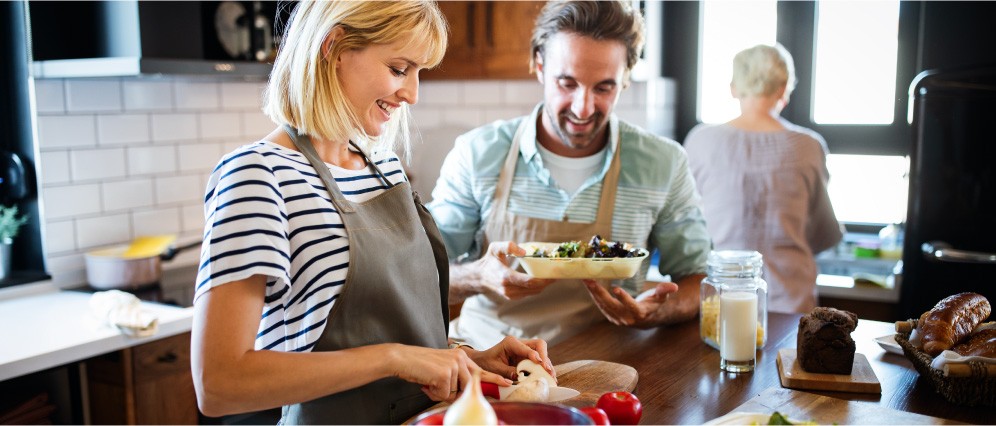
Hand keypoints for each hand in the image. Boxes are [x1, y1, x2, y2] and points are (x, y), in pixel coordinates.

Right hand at [388, 345, 508, 401]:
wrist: (403, 358)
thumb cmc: (420, 367)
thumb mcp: (442, 370)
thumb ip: (455, 380)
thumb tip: (461, 396)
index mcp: (460, 356)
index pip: (480, 370)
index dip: (494, 378)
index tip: (506, 382)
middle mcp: (460, 359)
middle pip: (468, 386)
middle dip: (454, 393)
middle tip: (436, 385)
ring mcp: (454, 365)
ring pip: (455, 392)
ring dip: (441, 392)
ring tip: (429, 381)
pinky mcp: (445, 373)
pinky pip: (444, 393)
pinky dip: (434, 392)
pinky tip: (426, 381)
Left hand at [467, 336, 554, 381]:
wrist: (482, 361)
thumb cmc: (486, 362)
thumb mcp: (495, 368)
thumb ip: (507, 371)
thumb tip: (521, 377)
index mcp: (510, 343)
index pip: (527, 347)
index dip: (535, 355)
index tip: (541, 363)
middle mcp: (520, 344)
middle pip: (539, 346)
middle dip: (545, 358)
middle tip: (549, 371)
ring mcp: (525, 350)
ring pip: (541, 353)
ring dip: (547, 365)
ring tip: (552, 377)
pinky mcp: (527, 357)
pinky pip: (539, 360)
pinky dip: (543, 368)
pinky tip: (548, 377)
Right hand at [473, 242, 555, 299]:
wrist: (479, 277)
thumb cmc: (489, 261)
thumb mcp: (495, 248)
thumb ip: (508, 246)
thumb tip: (524, 251)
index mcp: (505, 277)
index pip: (529, 282)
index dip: (544, 279)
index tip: (554, 273)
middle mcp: (509, 289)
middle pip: (534, 288)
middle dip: (548, 281)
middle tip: (559, 272)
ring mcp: (511, 295)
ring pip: (533, 292)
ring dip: (545, 285)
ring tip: (553, 275)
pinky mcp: (513, 297)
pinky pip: (530, 293)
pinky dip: (538, 287)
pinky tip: (543, 279)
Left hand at [582, 280, 679, 327]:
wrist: (647, 319)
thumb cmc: (654, 304)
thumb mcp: (661, 297)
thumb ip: (665, 291)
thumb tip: (674, 286)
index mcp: (640, 313)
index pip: (631, 306)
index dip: (624, 298)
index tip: (615, 288)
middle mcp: (627, 318)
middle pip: (611, 306)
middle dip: (600, 293)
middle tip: (590, 280)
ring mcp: (617, 318)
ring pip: (603, 305)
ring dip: (593, 293)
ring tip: (586, 280)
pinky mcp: (610, 316)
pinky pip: (600, 305)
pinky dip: (594, 295)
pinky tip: (589, 285)